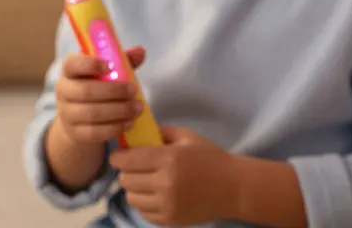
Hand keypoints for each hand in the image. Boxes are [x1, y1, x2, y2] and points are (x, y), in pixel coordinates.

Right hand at [54, 47, 148, 145]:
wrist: (79, 119)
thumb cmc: (97, 86)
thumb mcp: (108, 71)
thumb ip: (123, 60)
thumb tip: (140, 52)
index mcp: (69, 70)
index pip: (72, 64)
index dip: (90, 64)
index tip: (110, 65)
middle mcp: (63, 91)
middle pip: (86, 91)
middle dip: (114, 91)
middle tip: (134, 90)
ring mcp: (66, 114)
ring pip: (92, 113)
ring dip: (119, 110)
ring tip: (137, 108)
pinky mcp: (75, 133)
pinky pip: (95, 132)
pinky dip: (115, 127)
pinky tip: (130, 122)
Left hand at [109, 125, 239, 225]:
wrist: (233, 187)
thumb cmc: (210, 157)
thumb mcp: (188, 137)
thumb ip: (161, 132)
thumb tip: (136, 132)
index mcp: (169, 159)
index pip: (127, 160)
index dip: (118, 156)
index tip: (120, 155)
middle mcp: (164, 183)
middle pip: (125, 179)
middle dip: (128, 171)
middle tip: (137, 167)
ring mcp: (166, 204)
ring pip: (131, 197)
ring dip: (135, 188)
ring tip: (147, 182)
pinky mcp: (169, 220)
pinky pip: (142, 212)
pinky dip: (145, 203)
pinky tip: (156, 195)